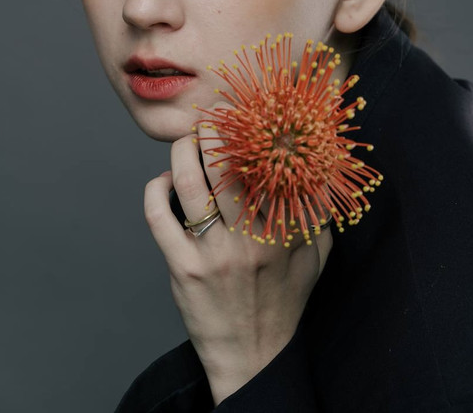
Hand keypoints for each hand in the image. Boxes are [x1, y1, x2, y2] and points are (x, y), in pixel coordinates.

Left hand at [144, 105, 332, 404]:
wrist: (253, 356)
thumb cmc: (283, 302)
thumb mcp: (314, 259)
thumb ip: (317, 215)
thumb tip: (316, 171)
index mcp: (284, 231)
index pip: (269, 168)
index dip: (256, 133)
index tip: (248, 116)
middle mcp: (249, 239)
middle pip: (225, 166)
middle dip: (213, 132)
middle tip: (208, 120)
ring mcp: (213, 253)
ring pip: (189, 184)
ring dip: (182, 152)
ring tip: (185, 143)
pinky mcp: (182, 267)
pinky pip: (158, 216)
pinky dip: (156, 189)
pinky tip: (163, 181)